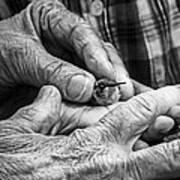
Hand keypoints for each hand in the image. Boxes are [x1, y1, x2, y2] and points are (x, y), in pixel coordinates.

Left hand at [0, 0, 133, 108]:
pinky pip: (89, 87)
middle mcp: (65, 41)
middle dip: (109, 72)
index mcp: (51, 20)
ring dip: (108, 86)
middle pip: (96, 53)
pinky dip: (99, 96)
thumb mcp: (18, 56)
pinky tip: (111, 102)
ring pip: (97, 71)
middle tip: (120, 90)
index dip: (96, 54)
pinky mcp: (70, 82)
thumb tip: (86, 87)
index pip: (80, 33)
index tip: (107, 74)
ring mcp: (70, 63)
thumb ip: (52, 70)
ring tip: (120, 98)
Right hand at [1, 85, 179, 178]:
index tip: (178, 93)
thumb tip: (51, 92)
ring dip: (170, 156)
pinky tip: (151, 161)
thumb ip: (41, 109)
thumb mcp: (18, 132)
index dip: (161, 101)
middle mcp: (106, 168)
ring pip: (153, 171)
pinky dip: (147, 170)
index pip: (135, 115)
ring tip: (179, 137)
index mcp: (88, 146)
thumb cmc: (7, 167)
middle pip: (163, 155)